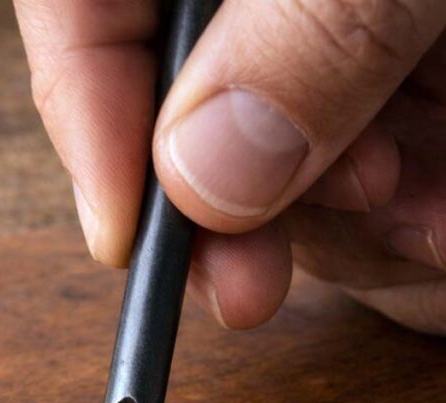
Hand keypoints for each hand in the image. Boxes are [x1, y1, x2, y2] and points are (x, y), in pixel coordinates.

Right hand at [15, 0, 445, 332]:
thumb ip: (311, 30)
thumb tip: (203, 173)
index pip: (87, 8)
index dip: (89, 118)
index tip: (125, 235)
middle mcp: (260, 5)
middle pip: (178, 119)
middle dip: (233, 211)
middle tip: (257, 281)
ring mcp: (319, 59)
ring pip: (267, 181)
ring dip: (338, 226)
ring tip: (422, 208)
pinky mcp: (387, 111)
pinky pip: (356, 199)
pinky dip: (400, 226)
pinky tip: (442, 214)